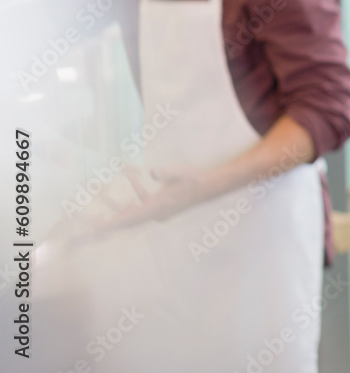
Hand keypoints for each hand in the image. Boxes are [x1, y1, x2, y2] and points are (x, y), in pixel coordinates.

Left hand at [94, 164, 209, 232]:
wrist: (211, 186)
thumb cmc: (196, 179)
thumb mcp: (181, 173)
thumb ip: (166, 173)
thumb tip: (152, 171)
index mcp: (158, 208)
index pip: (130, 217)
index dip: (112, 223)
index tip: (95, 228)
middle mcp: (156, 213)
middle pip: (126, 220)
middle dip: (107, 219)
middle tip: (88, 221)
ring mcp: (158, 212)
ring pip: (131, 212)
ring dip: (117, 204)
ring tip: (101, 191)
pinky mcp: (161, 207)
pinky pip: (141, 203)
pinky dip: (134, 192)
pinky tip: (132, 174)